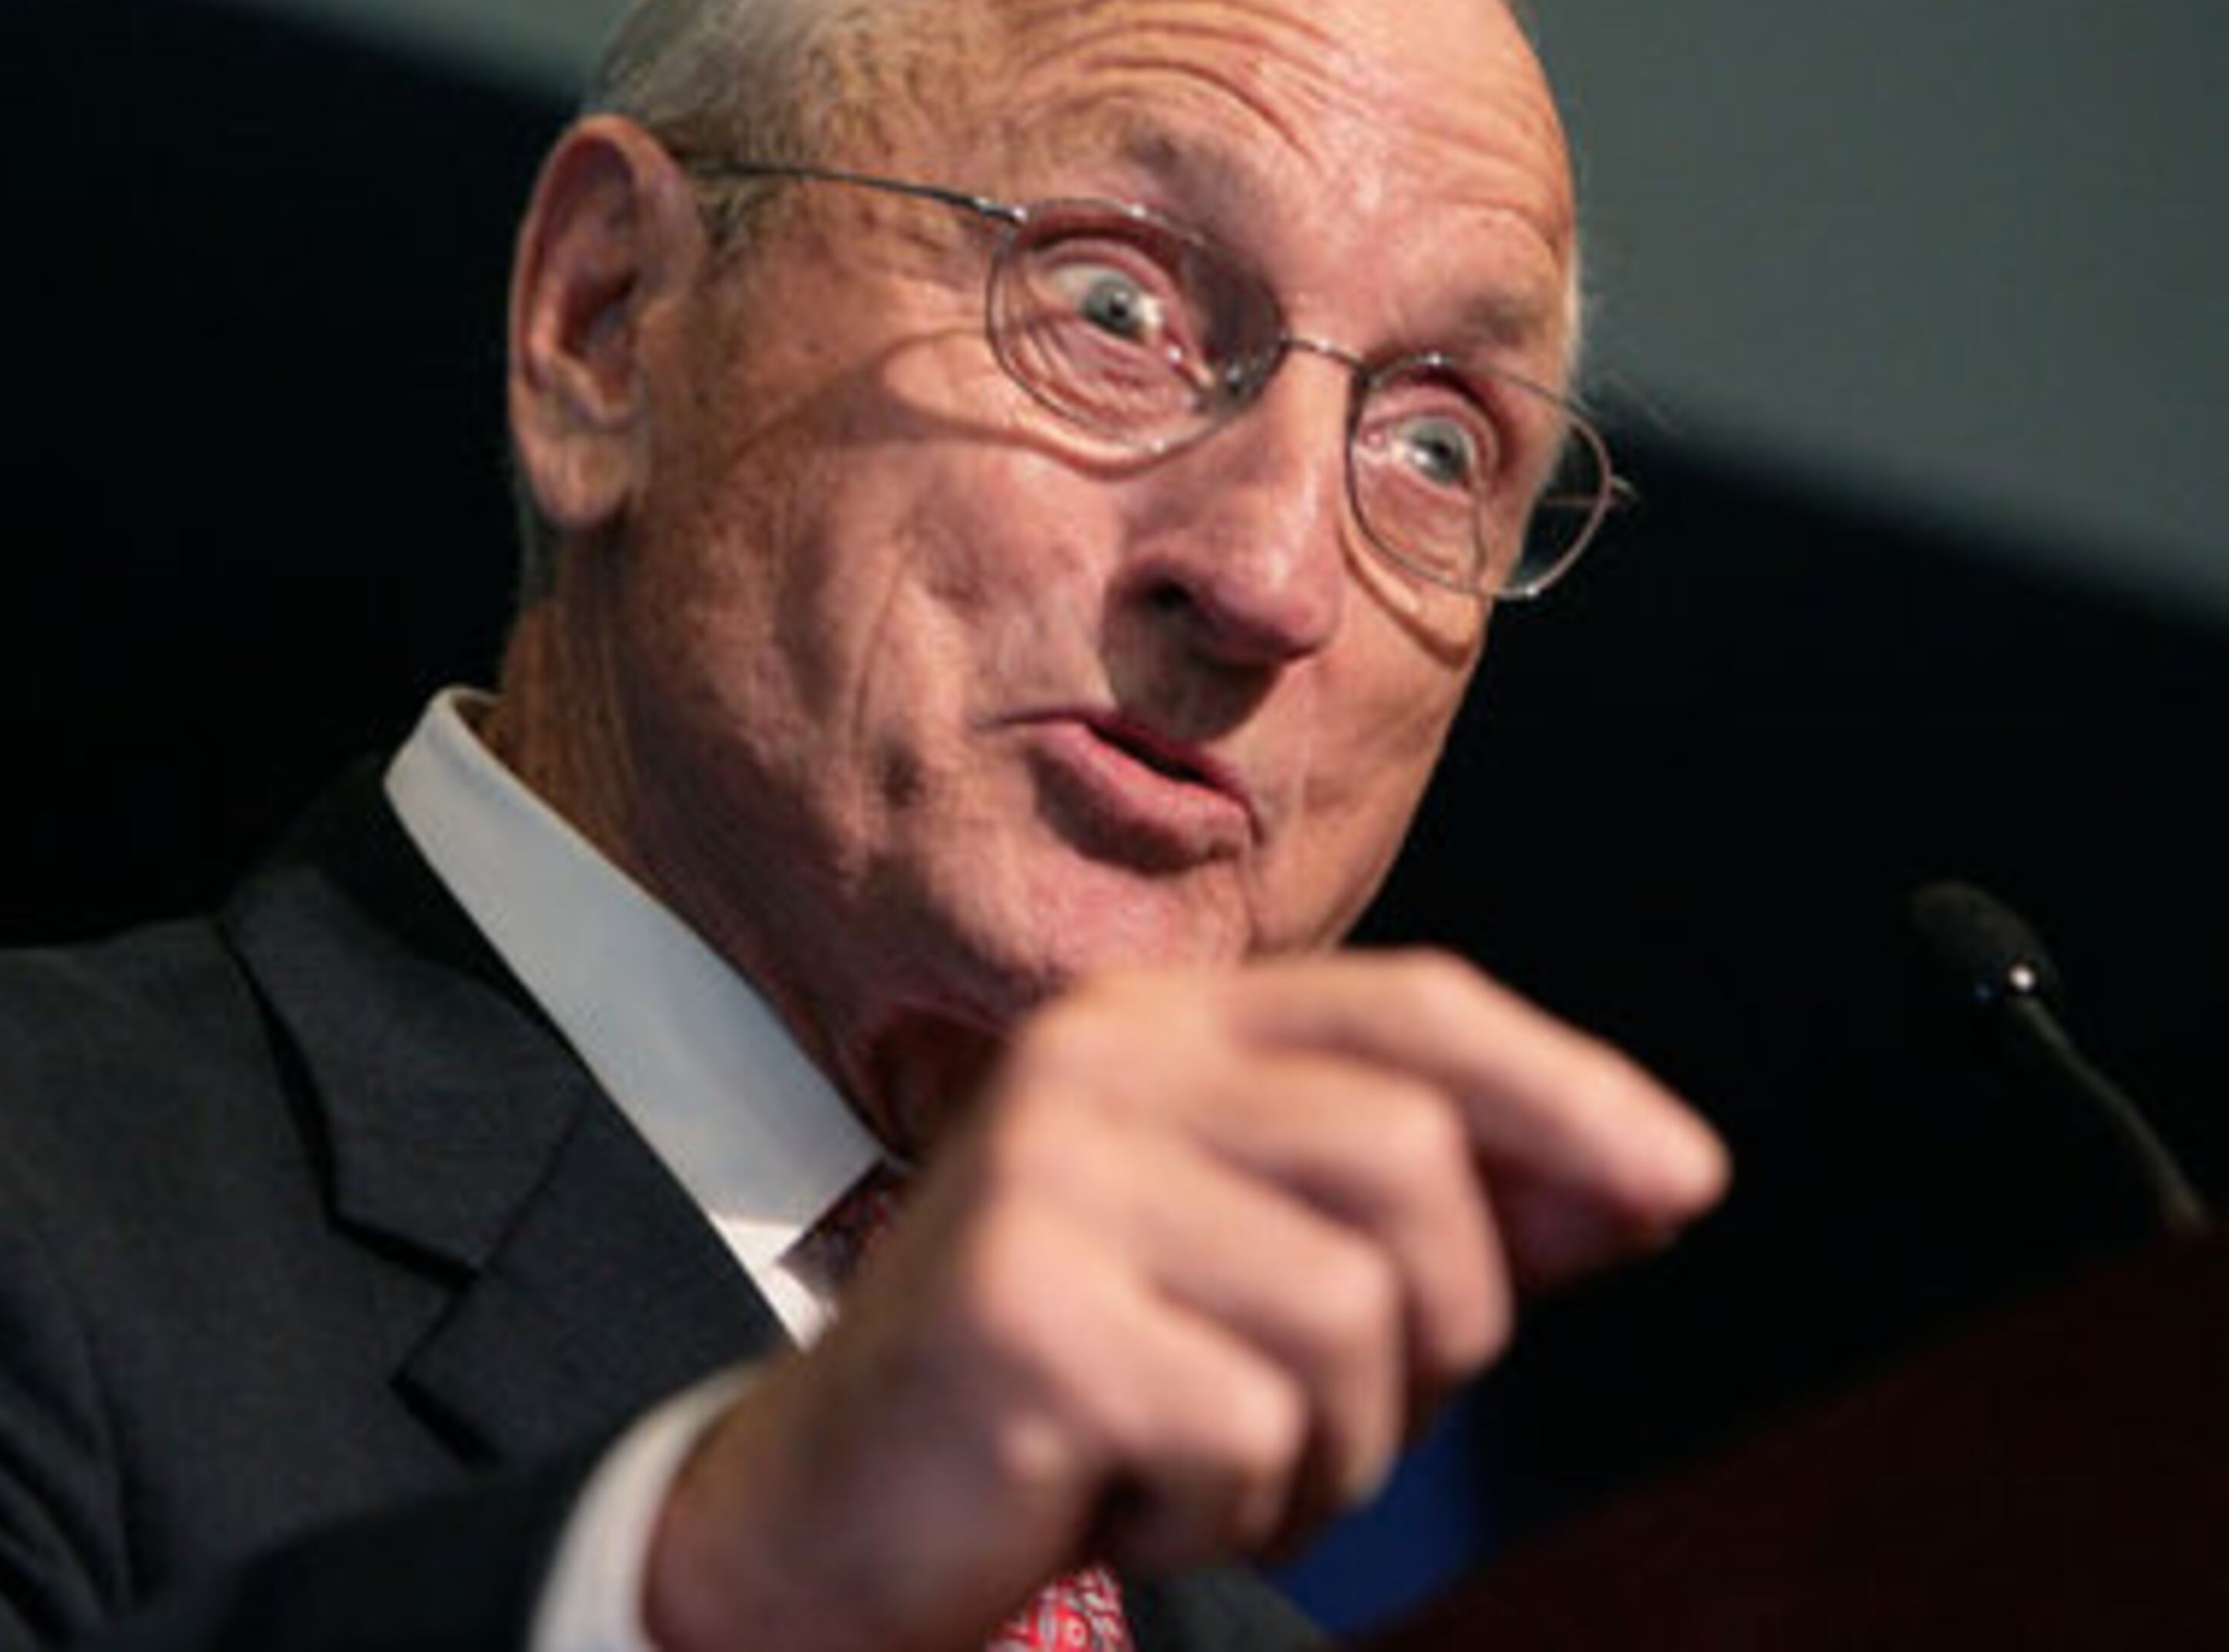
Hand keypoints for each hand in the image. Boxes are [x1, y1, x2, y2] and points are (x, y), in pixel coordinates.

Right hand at [643, 949, 1727, 1651]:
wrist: (833, 1512)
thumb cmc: (1075, 1387)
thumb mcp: (1256, 1268)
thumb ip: (1429, 1210)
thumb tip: (1656, 1181)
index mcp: (1148, 1028)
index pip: (1407, 1007)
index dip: (1567, 1090)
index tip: (1686, 1187)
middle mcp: (1090, 1068)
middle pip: (1412, 1163)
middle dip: (1439, 1331)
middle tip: (1320, 1416)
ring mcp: (1048, 1182)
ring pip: (1354, 1312)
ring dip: (1327, 1445)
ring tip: (1207, 1457)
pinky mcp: (1025, 1318)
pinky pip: (1254, 1431)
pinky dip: (1228, 1510)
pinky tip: (1128, 1496)